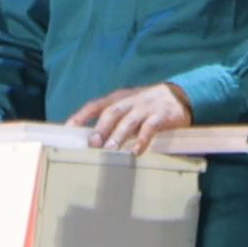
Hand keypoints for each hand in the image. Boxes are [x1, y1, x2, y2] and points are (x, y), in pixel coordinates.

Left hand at [69, 81, 194, 151]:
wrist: (179, 95)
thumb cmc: (146, 106)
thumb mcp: (127, 107)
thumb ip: (112, 120)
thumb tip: (91, 139)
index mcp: (118, 98)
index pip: (95, 105)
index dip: (81, 116)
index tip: (68, 128)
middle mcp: (129, 101)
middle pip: (111, 112)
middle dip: (100, 128)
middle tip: (92, 143)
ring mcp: (145, 108)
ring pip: (128, 121)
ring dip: (118, 135)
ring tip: (109, 150)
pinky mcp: (161, 116)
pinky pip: (150, 128)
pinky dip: (142, 140)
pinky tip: (136, 151)